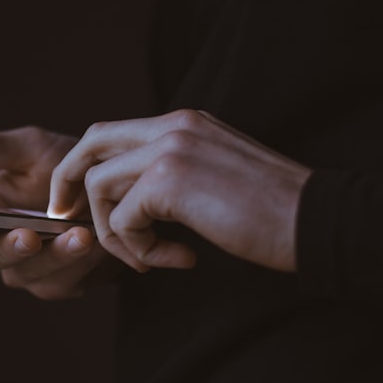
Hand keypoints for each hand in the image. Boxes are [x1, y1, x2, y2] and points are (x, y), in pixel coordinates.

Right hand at [0, 126, 113, 299]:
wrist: (118, 187)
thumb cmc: (67, 164)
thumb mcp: (31, 148)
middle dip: (11, 247)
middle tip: (29, 236)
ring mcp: (29, 268)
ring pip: (29, 274)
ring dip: (55, 256)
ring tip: (80, 235)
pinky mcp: (60, 283)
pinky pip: (62, 283)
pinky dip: (79, 264)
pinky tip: (96, 243)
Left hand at [47, 109, 311, 272]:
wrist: (316, 221)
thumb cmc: (274, 212)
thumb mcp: (216, 177)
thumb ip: (175, 174)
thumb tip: (133, 201)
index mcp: (184, 122)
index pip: (112, 133)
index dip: (85, 166)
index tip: (77, 202)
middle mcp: (172, 126)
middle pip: (91, 143)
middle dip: (68, 183)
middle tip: (66, 219)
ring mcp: (170, 148)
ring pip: (99, 185)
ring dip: (115, 232)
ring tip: (149, 258)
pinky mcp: (170, 180)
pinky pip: (123, 219)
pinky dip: (139, 249)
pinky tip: (178, 259)